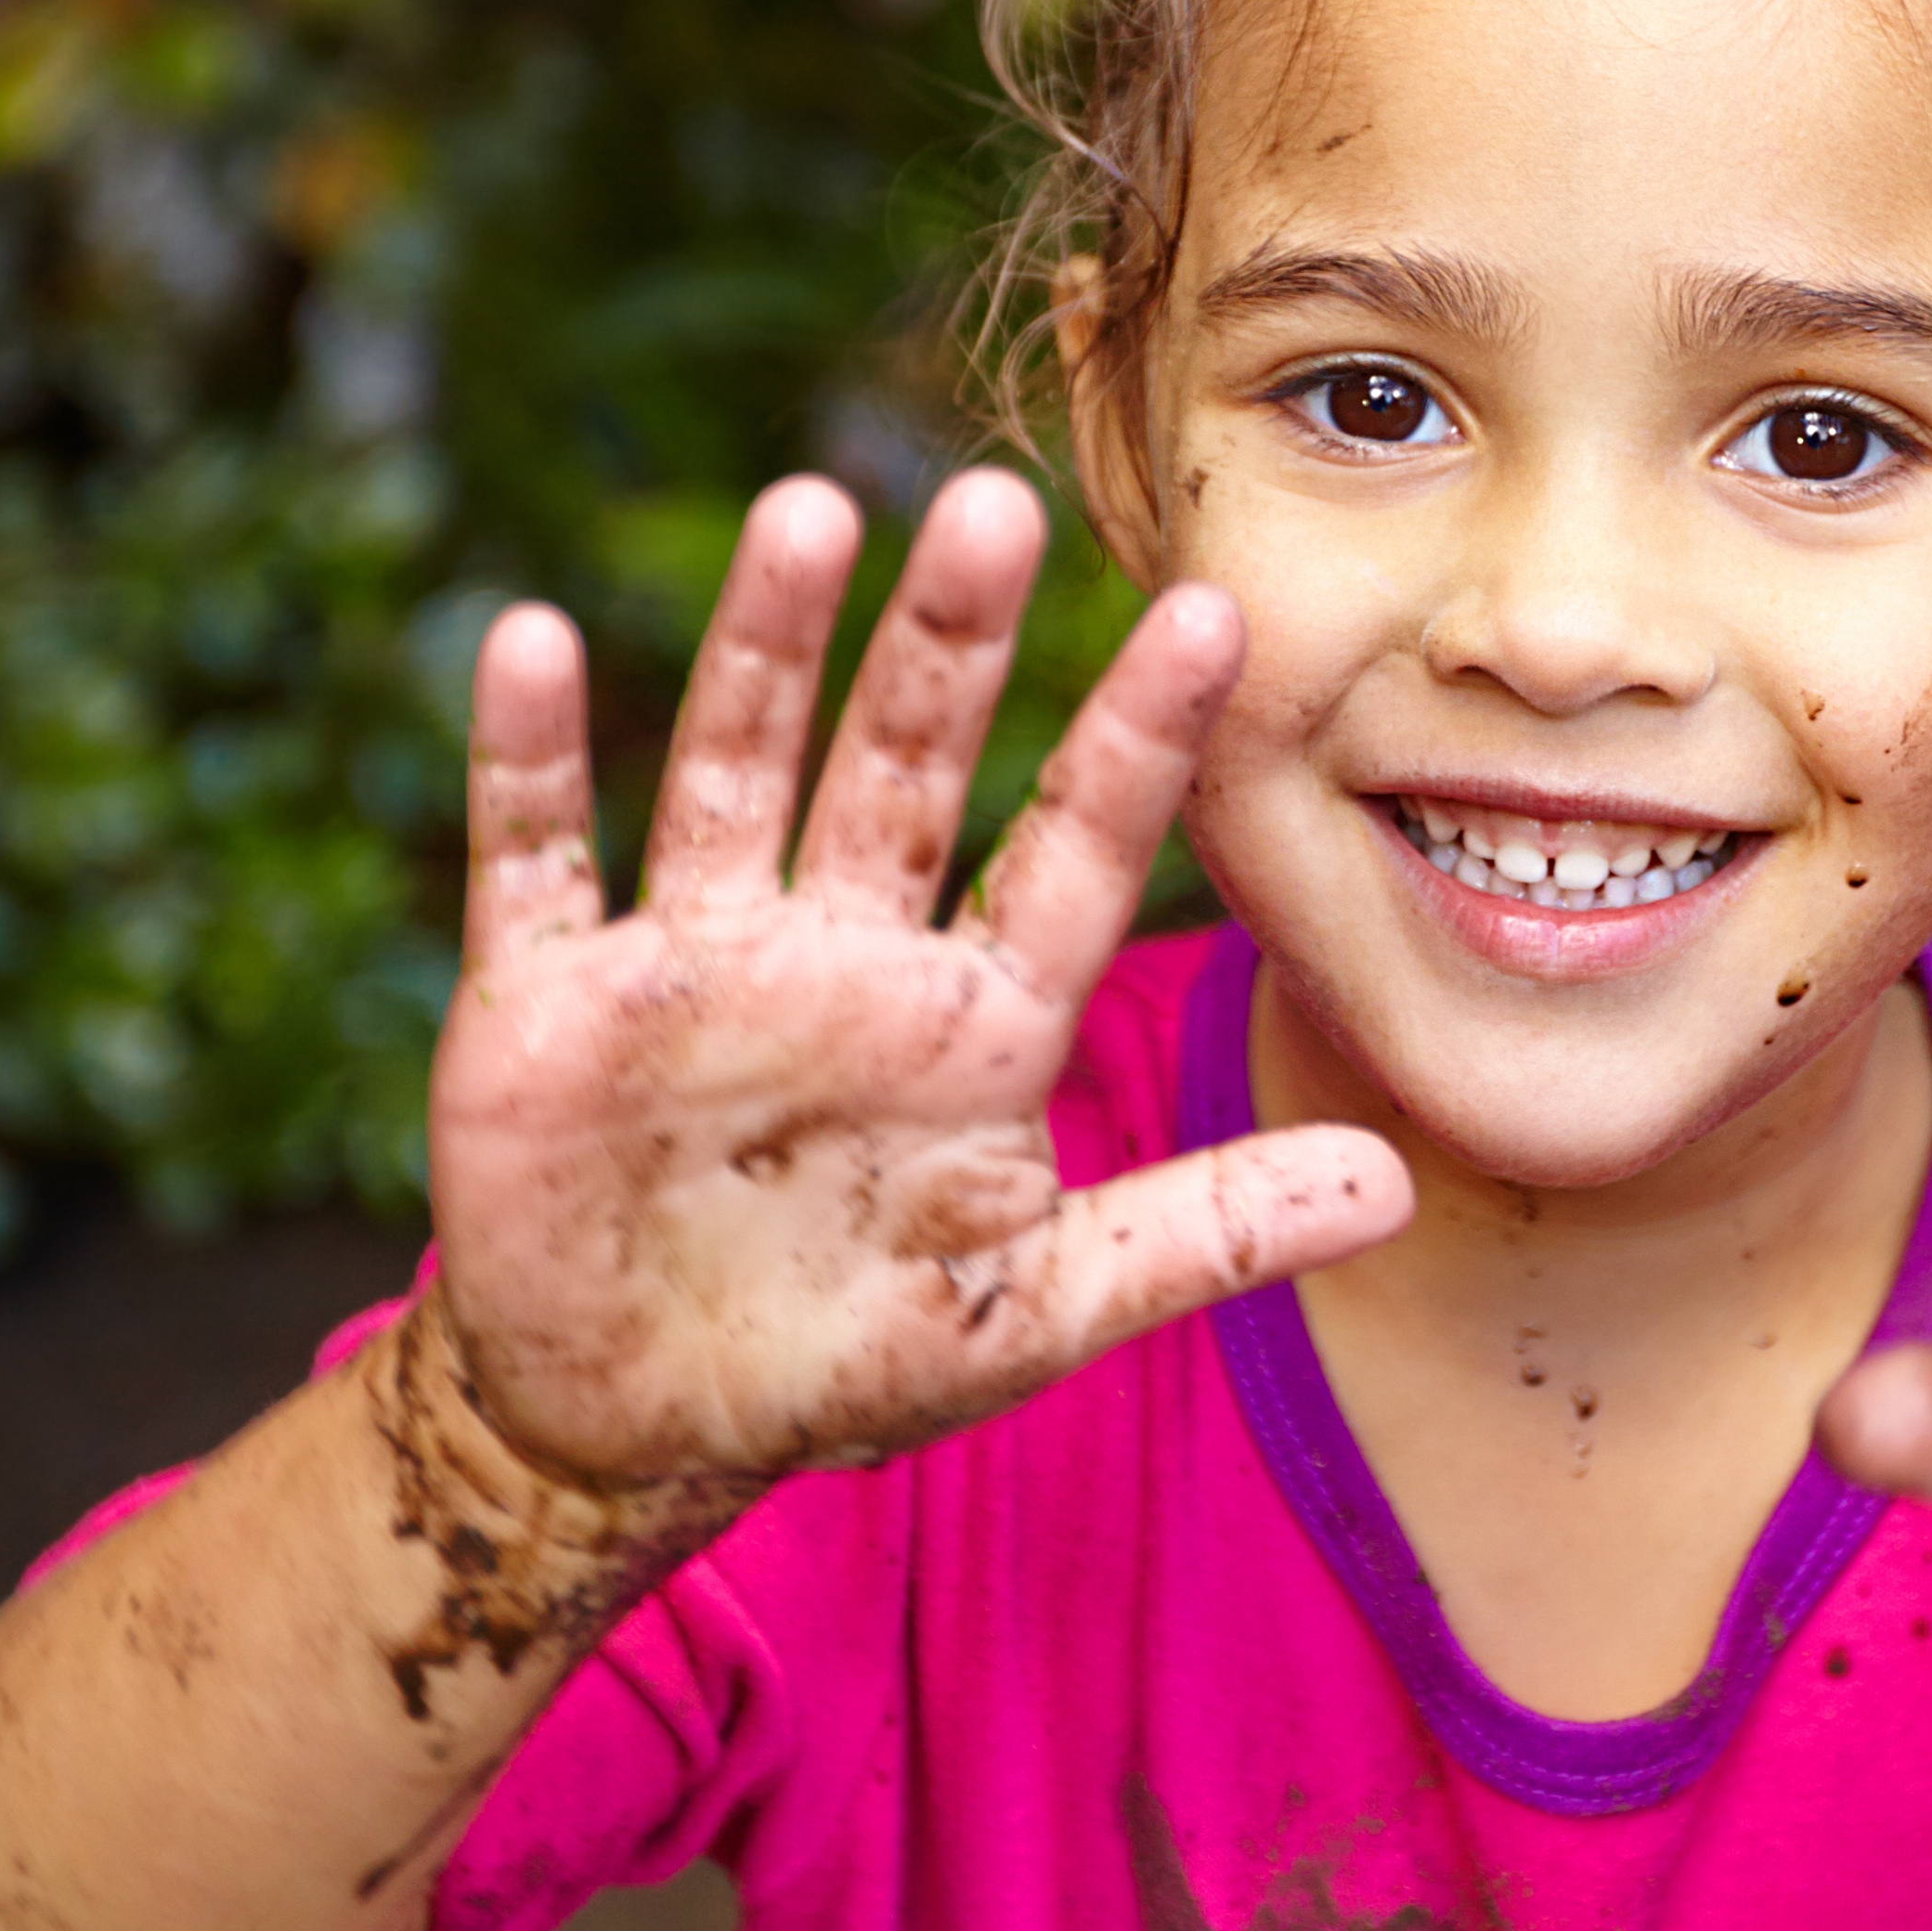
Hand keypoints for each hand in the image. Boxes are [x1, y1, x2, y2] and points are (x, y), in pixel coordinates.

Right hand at [416, 469, 1411, 1497]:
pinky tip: (535, 638)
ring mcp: (694, 964)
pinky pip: (537, 856)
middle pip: (905, 765)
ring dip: (766, 647)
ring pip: (735, 768)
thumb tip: (1401, 1188)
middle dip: (948, 642)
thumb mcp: (1033, 1311)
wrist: (632, 1426)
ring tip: (813, 512)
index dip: (1137, 739)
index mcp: (973, 1020)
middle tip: (998, 504)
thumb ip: (1204, 1235)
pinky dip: (530, 755)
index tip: (1216, 617)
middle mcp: (842, 957)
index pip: (1074, 849)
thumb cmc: (844, 1358)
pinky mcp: (548, 1003)